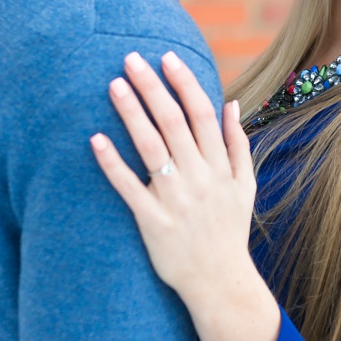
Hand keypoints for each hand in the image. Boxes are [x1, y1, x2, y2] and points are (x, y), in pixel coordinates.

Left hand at [87, 51, 279, 340]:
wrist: (220, 282)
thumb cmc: (229, 231)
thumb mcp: (245, 187)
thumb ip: (238, 145)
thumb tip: (232, 104)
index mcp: (220, 166)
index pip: (201, 114)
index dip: (184, 83)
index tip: (166, 58)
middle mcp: (199, 178)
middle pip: (174, 122)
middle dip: (152, 87)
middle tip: (130, 58)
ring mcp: (175, 199)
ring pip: (151, 147)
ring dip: (132, 113)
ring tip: (114, 85)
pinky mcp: (153, 221)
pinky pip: (128, 187)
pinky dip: (112, 162)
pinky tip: (95, 139)